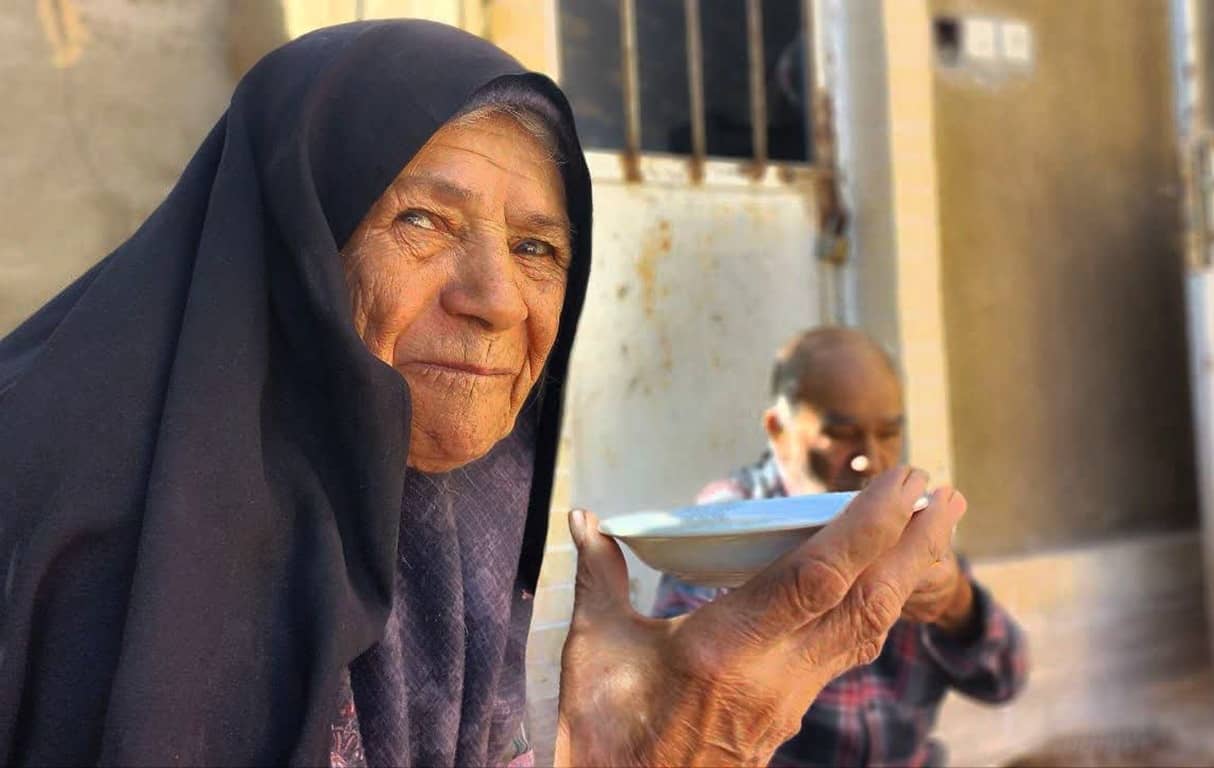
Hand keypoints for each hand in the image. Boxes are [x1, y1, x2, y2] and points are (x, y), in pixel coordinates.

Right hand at [555, 467, 966, 766]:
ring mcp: (789, 700)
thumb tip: (584, 520)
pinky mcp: (788, 714)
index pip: (818, 578)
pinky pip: (847, 652)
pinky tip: (881, 581)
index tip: (903, 480)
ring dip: (907, 574)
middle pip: (866, 604)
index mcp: (725, 649)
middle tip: (948, 493)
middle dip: (915, 545)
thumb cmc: (604, 733)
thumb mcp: (594, 650)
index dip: (869, 526)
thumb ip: (599, 577)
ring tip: (936, 526)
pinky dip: (875, 606)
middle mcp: (773, 675)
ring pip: (867, 631)